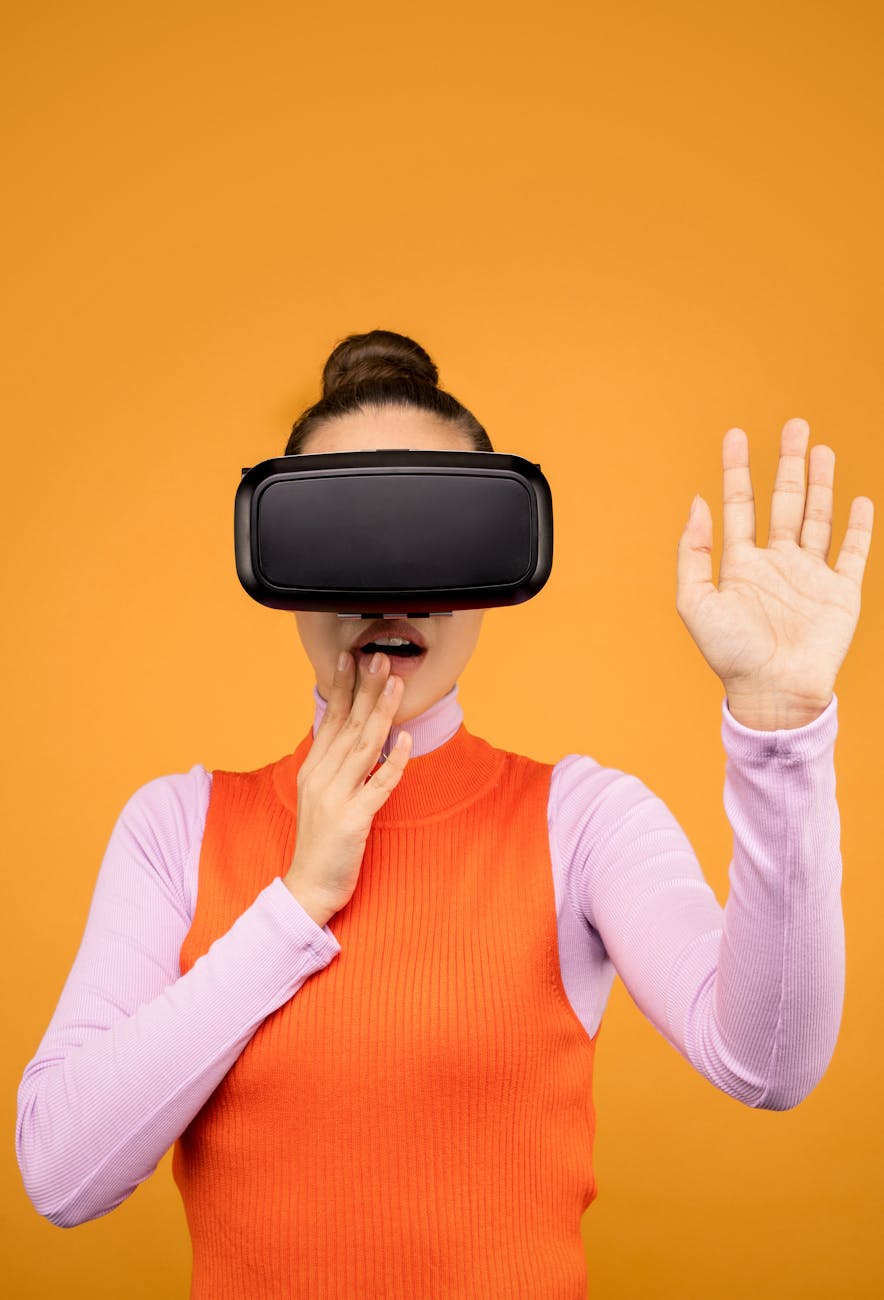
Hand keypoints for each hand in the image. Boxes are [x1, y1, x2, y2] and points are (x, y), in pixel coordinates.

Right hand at [284, 652, 411, 921]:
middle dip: (365, 689)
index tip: (351, 657)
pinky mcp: (353, 819)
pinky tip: (406, 740)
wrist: (308, 887)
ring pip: (364, 746)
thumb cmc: (321, 841)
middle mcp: (321, 777)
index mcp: (313, 769)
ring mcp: (336, 797)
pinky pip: (378, 785)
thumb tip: (349, 729)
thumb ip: (333, 762)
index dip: (343, 687)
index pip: (331, 719)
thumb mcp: (319, 794)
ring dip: (382, 713)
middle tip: (379, 658)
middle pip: (348, 725)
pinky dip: (394, 761)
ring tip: (396, 685)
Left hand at [676, 417, 873, 726]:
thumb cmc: (730, 655)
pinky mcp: (840, 593)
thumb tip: (697, 503)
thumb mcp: (695, 602)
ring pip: (817, 517)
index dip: (737, 470)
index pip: (740, 505)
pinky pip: (851, 552)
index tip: (736, 435)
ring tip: (822, 448)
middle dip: (788, 463)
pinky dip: (857, 525)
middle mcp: (775, 564)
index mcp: (740, 565)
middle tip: (794, 425)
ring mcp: (809, 576)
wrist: (773, 692)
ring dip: (820, 483)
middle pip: (784, 501)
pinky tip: (858, 498)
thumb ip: (693, 553)